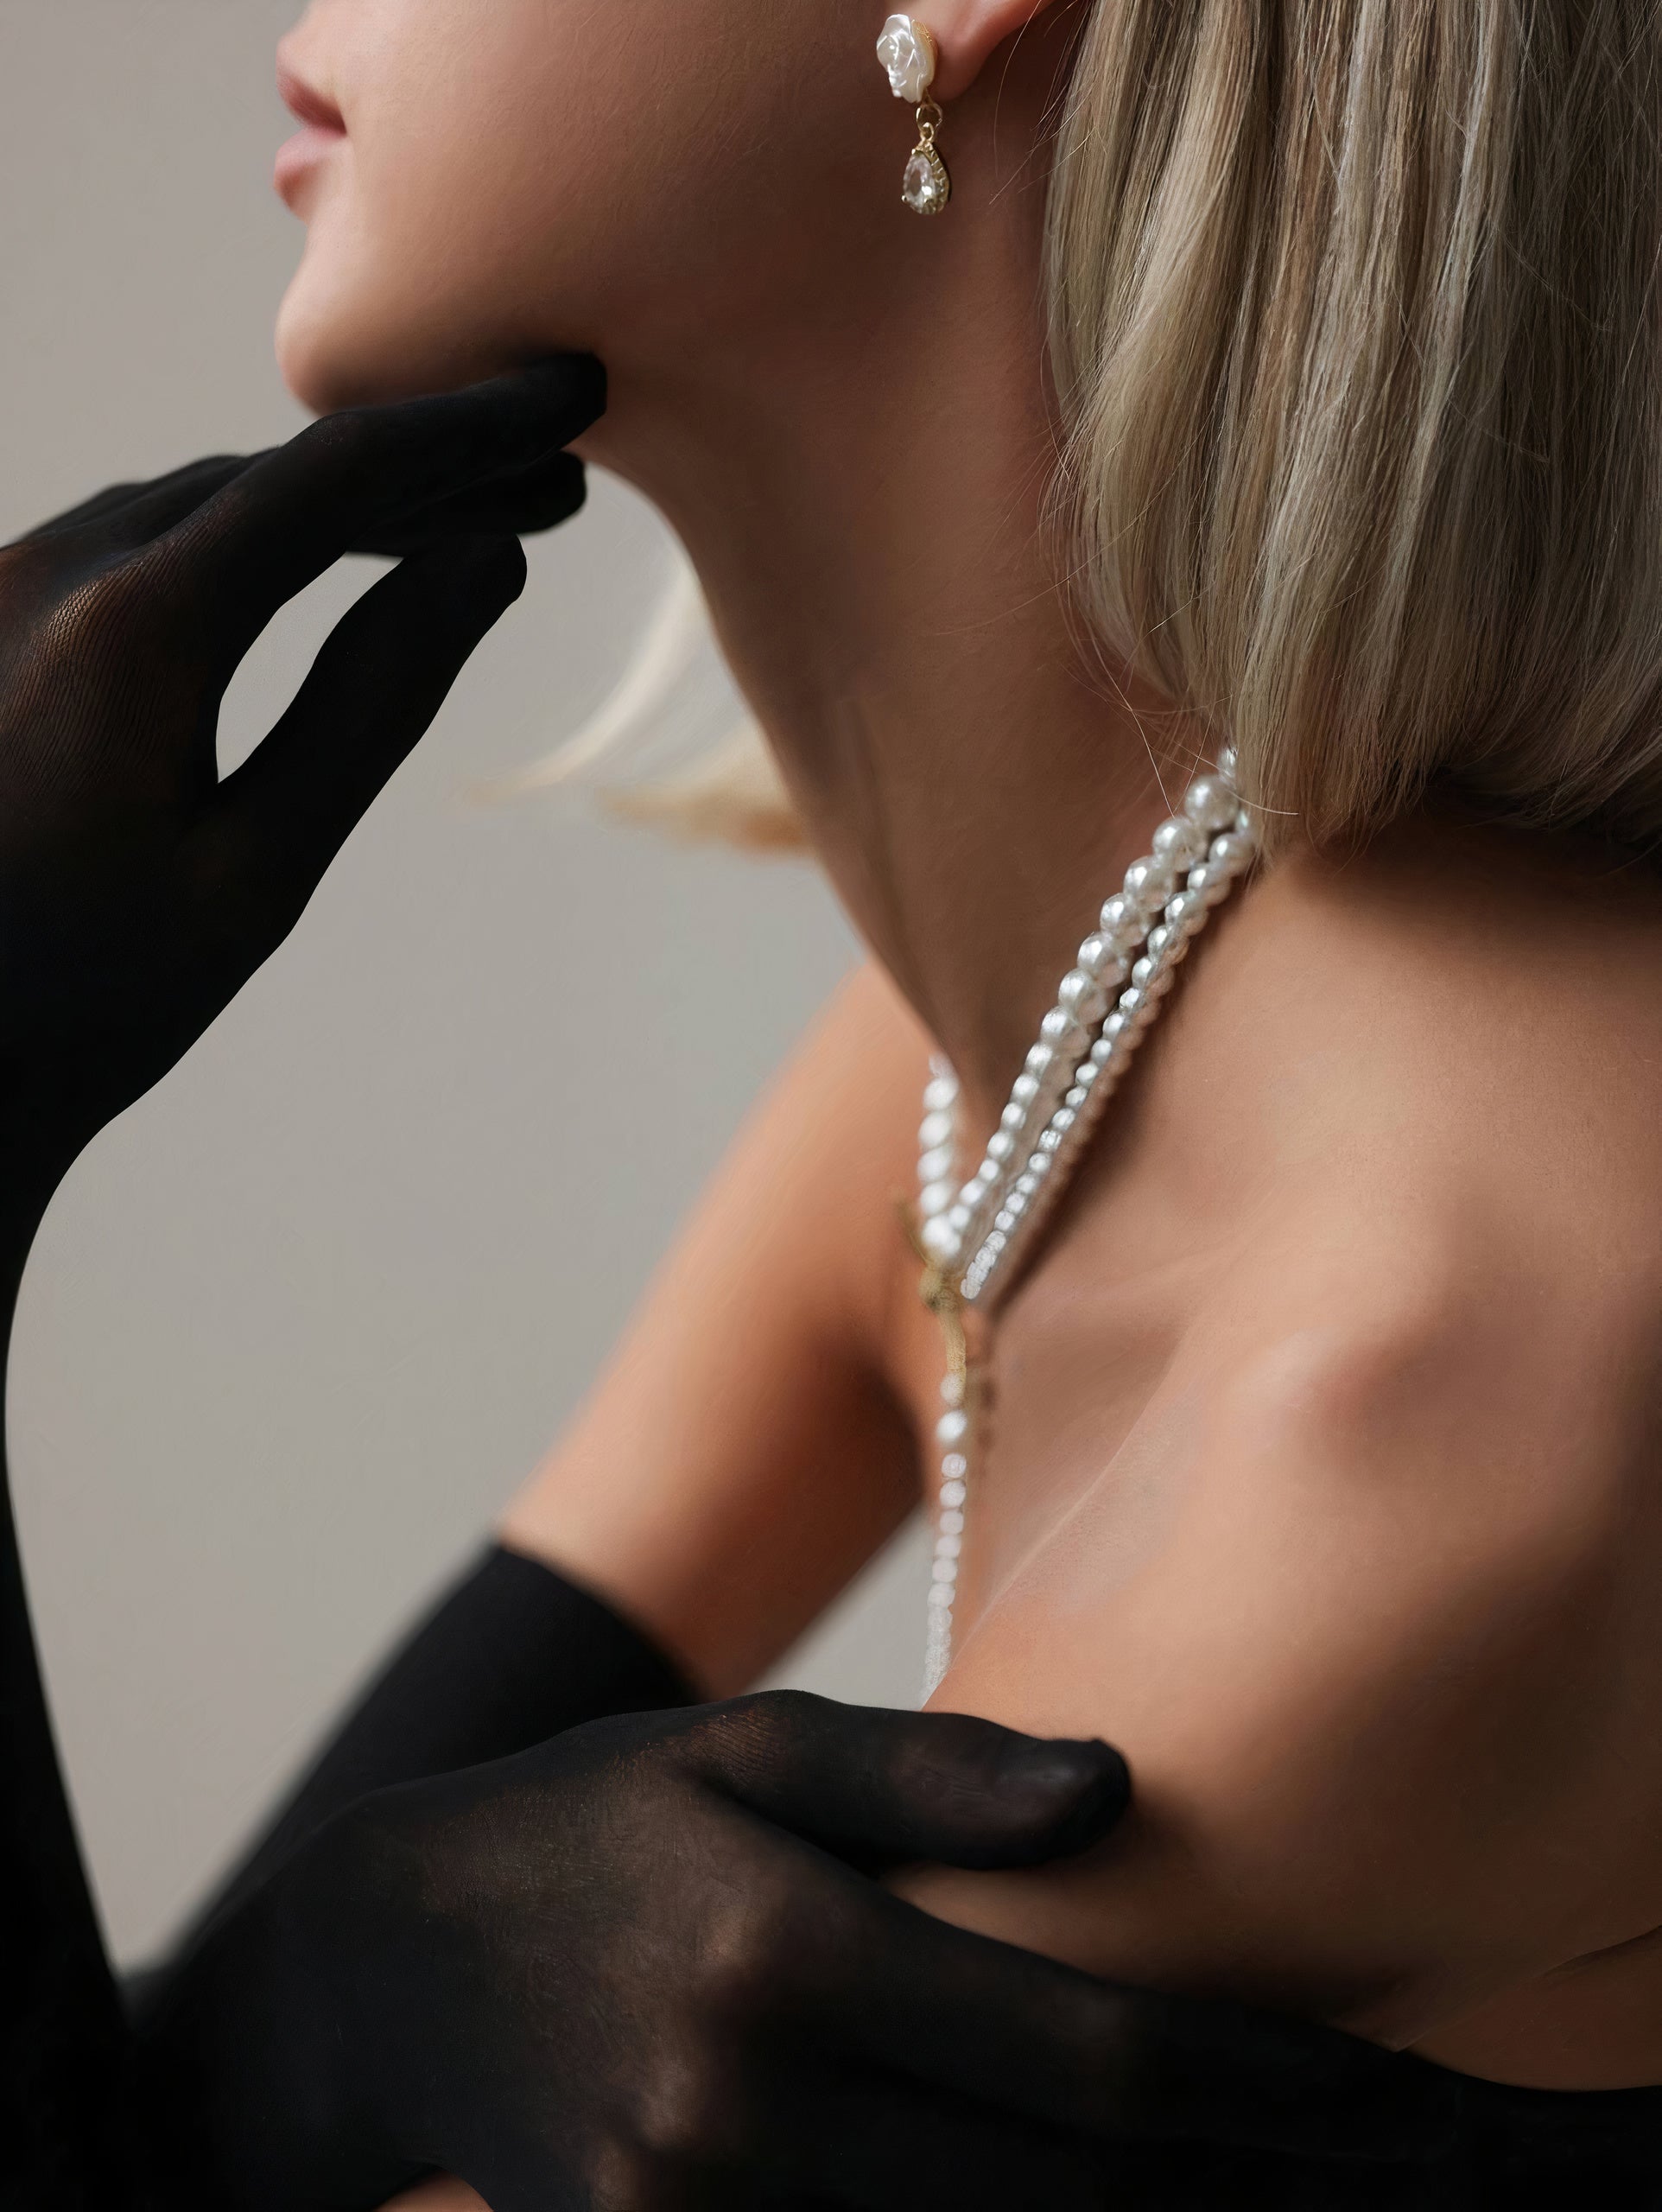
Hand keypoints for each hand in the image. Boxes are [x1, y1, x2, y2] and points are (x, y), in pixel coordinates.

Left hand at [0, 359, 602, 1197]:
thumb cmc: (97, 992)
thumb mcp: (262, 866)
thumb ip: (374, 699)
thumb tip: (481, 563)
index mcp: (136, 630)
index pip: (337, 477)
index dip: (467, 429)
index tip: (568, 399)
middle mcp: (54, 568)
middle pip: (275, 474)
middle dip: (423, 469)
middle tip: (551, 484)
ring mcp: (5, 577)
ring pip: (208, 497)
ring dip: (337, 502)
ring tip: (461, 524)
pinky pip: (145, 535)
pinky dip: (252, 533)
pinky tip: (325, 557)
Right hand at [142, 1692, 1459, 2211]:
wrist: (392, 1960)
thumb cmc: (602, 1819)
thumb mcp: (746, 1745)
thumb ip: (926, 1775)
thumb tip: (1119, 1795)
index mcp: (786, 1958)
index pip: (1091, 2063)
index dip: (1268, 2092)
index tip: (1398, 2094)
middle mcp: (747, 2118)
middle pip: (1075, 2198)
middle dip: (1258, 2191)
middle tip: (1403, 2157)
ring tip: (1286, 2188)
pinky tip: (1105, 2205)